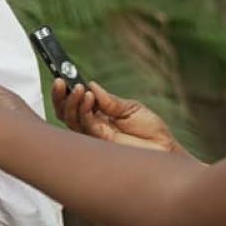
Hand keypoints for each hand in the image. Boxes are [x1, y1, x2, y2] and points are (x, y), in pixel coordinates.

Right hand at [52, 79, 190, 156]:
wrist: (165, 149)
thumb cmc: (150, 130)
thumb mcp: (130, 108)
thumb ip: (109, 100)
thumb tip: (91, 85)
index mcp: (98, 114)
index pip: (75, 103)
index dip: (65, 91)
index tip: (62, 76)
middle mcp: (91, 125)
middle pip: (65, 112)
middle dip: (60, 96)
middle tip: (61, 81)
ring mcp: (93, 135)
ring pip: (69, 119)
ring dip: (71, 101)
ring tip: (78, 88)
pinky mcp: (98, 143)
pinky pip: (83, 126)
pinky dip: (83, 110)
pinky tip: (89, 98)